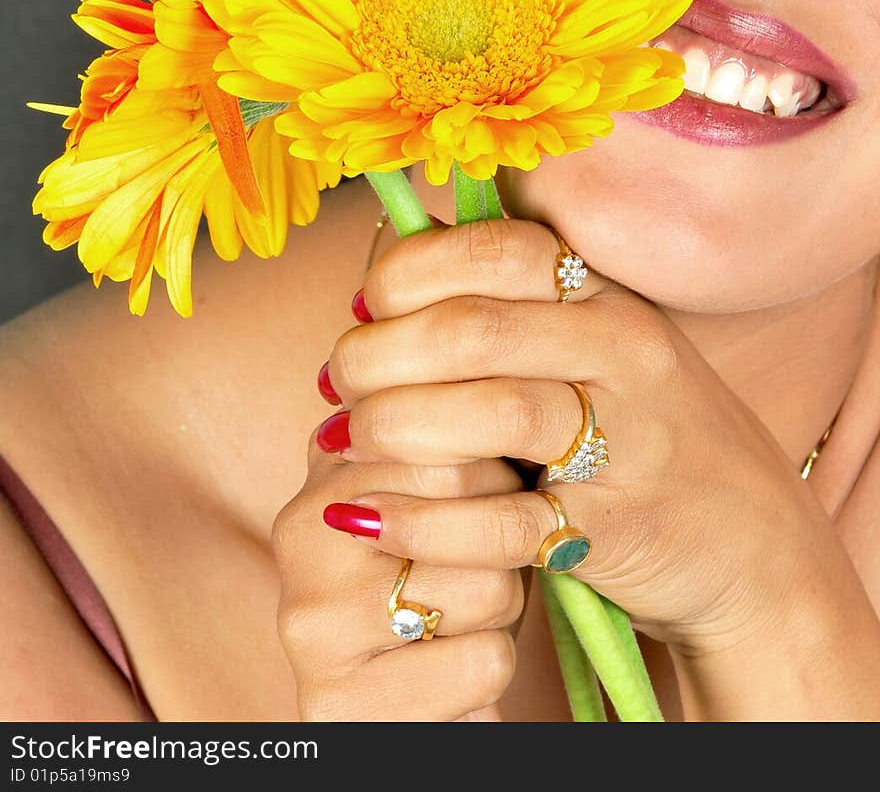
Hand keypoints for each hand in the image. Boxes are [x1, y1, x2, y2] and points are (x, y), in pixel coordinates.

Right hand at [271, 444, 523, 720]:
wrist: (410, 701)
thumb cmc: (443, 578)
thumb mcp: (436, 488)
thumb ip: (440, 417)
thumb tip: (441, 335)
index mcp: (324, 465)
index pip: (438, 421)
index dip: (492, 461)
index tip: (490, 483)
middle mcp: (300, 534)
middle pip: (465, 493)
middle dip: (501, 528)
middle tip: (480, 555)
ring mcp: (311, 622)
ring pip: (486, 584)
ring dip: (503, 605)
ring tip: (464, 614)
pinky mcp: (340, 705)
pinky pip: (484, 662)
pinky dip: (490, 668)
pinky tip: (451, 667)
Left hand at [318, 218, 838, 654]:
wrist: (751, 545)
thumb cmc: (638, 430)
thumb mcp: (591, 346)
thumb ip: (503, 305)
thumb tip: (376, 272)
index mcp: (606, 296)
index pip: (495, 246)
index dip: (406, 271)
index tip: (362, 306)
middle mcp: (625, 352)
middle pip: (476, 328)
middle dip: (380, 352)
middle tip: (339, 382)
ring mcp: (629, 440)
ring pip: (493, 413)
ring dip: (395, 426)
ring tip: (347, 440)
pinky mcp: (617, 528)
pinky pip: (507, 522)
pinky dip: (426, 520)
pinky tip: (372, 518)